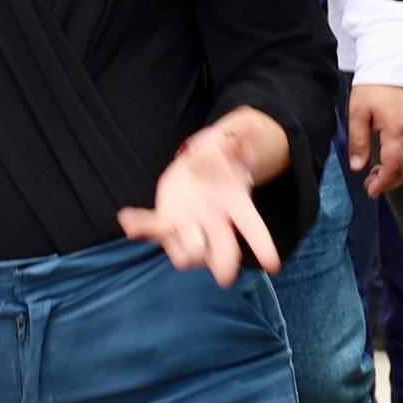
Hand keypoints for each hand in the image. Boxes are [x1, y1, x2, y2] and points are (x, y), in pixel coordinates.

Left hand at [119, 122, 282, 284]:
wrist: (197, 174)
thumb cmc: (220, 163)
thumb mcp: (230, 150)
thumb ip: (239, 142)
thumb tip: (252, 125)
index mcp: (236, 206)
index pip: (254, 229)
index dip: (264, 247)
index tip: (274, 265)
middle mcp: (214, 225)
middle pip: (224, 251)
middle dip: (224, 263)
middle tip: (225, 277)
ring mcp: (189, 229)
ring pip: (188, 252)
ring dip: (183, 248)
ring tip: (168, 233)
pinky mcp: (165, 225)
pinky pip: (152, 230)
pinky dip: (140, 226)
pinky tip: (127, 218)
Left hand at [345, 83, 402, 196]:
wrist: (393, 62)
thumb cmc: (374, 84)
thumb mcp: (358, 112)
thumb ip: (359, 141)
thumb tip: (358, 165)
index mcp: (396, 129)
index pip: (394, 165)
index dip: (384, 182)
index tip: (371, 189)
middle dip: (391, 181)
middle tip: (372, 185)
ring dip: (399, 173)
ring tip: (380, 175)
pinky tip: (393, 160)